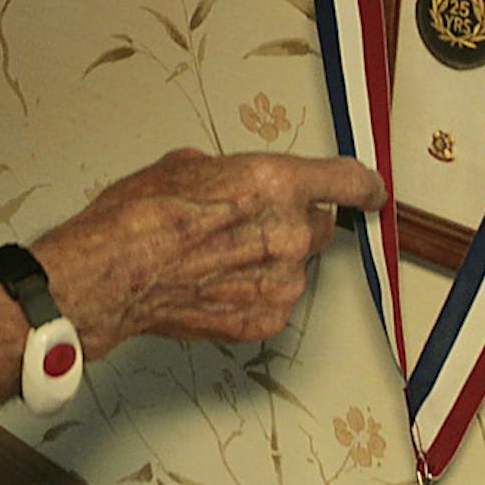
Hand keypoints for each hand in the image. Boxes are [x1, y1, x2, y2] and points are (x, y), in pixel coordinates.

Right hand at [32, 149, 384, 355]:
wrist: (114, 275)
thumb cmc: (140, 217)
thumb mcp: (187, 165)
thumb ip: (232, 174)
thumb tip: (234, 184)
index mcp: (276, 183)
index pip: (348, 181)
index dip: (364, 185)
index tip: (371, 190)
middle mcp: (290, 233)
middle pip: (320, 224)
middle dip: (295, 221)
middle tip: (249, 223)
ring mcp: (281, 282)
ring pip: (295, 264)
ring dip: (271, 259)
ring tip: (218, 257)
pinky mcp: (265, 318)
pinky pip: (274, 298)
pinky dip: (255, 292)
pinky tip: (214, 283)